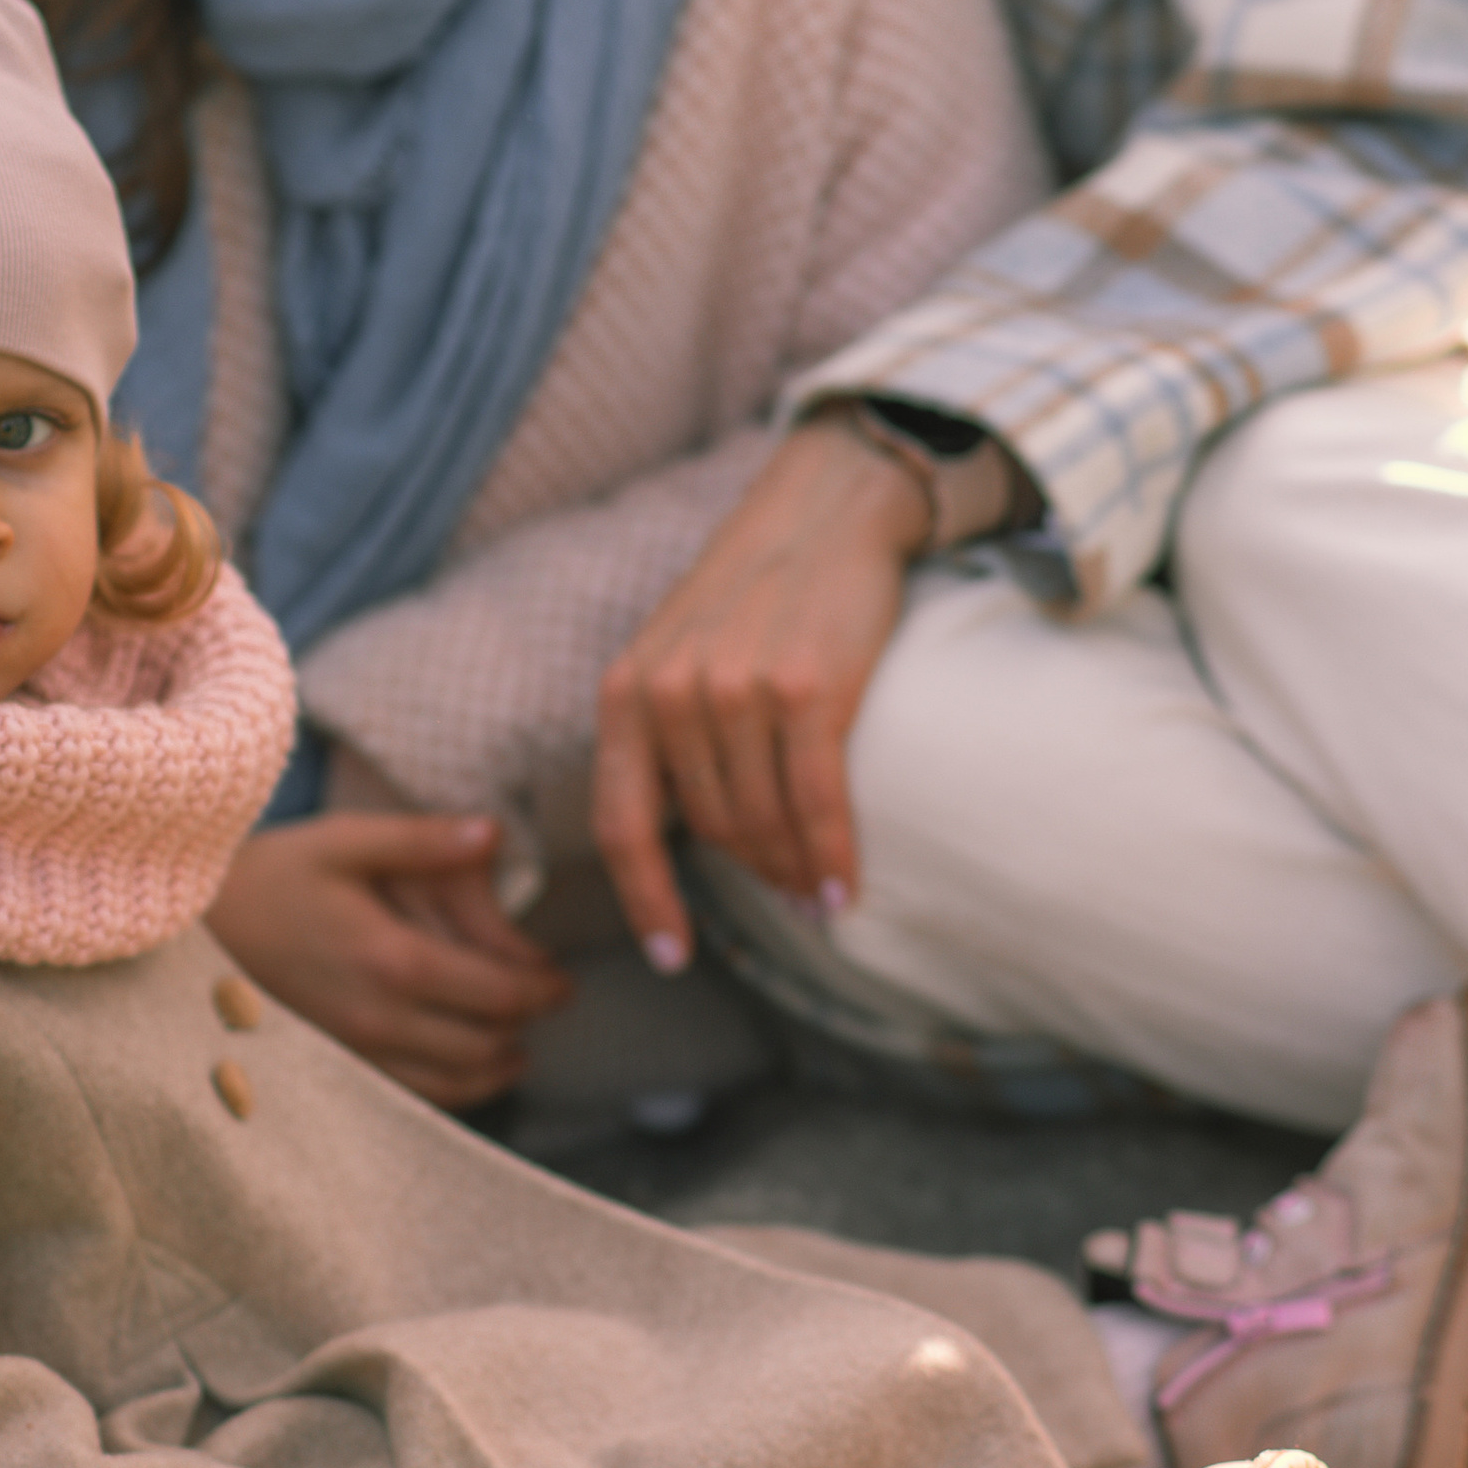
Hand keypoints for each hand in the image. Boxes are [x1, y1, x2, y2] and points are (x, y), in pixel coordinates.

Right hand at [210, 811, 572, 1108]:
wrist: (187, 932)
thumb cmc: (267, 878)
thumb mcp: (343, 840)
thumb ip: (423, 841)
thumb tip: (494, 834)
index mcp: (391, 959)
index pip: (498, 994)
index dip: (543, 989)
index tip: (561, 978)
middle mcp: (378, 1019)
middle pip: (485, 1044)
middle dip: (527, 1024)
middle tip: (546, 1000)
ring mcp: (354, 1055)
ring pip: (455, 1084)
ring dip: (498, 1064)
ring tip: (515, 1040)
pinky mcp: (334, 1072)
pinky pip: (413, 1099)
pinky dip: (453, 1089)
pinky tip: (462, 1064)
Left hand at [592, 418, 930, 966]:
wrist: (822, 511)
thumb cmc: (754, 593)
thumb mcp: (676, 652)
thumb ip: (665, 731)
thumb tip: (686, 833)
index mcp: (626, 692)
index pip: (623, 825)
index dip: (646, 901)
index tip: (671, 956)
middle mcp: (671, 694)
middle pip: (711, 831)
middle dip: (752, 875)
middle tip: (791, 897)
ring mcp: (736, 692)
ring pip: (763, 823)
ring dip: (795, 874)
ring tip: (820, 898)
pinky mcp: (806, 690)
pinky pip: (816, 803)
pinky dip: (832, 856)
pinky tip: (844, 890)